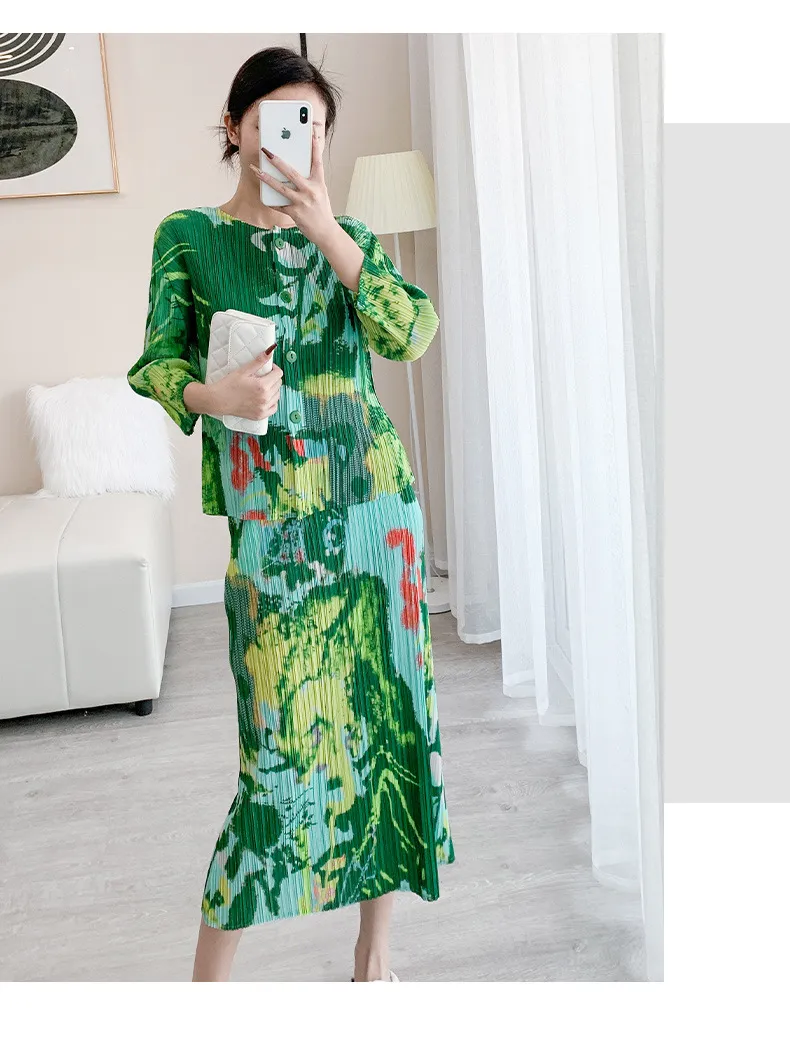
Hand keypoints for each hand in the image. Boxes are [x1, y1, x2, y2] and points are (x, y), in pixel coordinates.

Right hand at [209, 348, 282, 420]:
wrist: (218, 401)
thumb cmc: (228, 385)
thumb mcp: (243, 371)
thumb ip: (258, 362)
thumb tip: (270, 352)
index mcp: (262, 386)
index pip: (278, 374)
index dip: (274, 368)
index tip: (268, 368)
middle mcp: (265, 398)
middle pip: (278, 384)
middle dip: (273, 378)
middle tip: (263, 376)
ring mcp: (263, 408)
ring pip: (277, 395)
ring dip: (273, 389)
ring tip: (262, 386)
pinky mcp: (260, 415)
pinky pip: (274, 407)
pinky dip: (272, 402)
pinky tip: (264, 398)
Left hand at [250, 126, 336, 244]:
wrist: (326, 232)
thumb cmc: (322, 210)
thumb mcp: (321, 192)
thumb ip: (310, 180)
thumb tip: (294, 170)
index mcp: (319, 183)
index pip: (317, 162)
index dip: (314, 147)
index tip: (310, 133)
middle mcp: (310, 191)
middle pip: (291, 173)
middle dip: (277, 161)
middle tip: (266, 151)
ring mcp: (302, 203)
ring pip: (280, 188)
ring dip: (266, 179)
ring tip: (256, 170)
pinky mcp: (294, 213)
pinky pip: (279, 205)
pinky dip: (270, 200)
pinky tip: (262, 194)